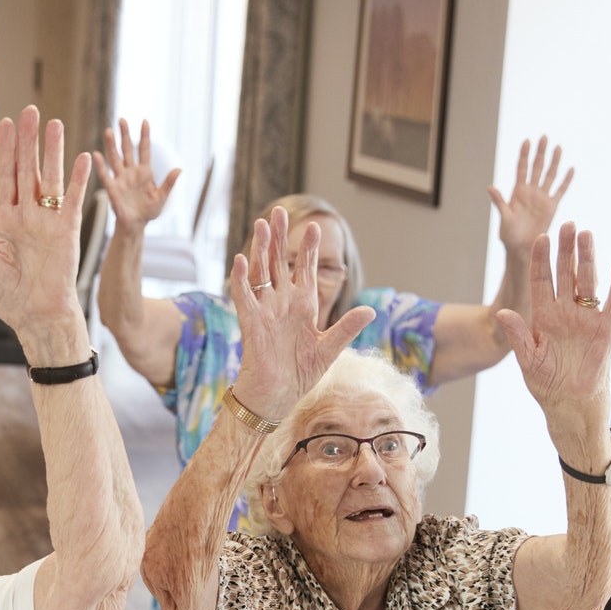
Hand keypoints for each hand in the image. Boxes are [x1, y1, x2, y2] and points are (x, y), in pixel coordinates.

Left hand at [0, 106, 91, 365]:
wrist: (38, 319)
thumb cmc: (11, 298)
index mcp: (5, 222)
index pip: (4, 178)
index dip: (3, 151)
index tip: (3, 124)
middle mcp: (27, 217)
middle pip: (26, 171)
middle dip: (26, 141)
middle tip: (29, 111)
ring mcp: (49, 223)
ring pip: (50, 179)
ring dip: (52, 152)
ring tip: (53, 123)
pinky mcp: (68, 233)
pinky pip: (74, 202)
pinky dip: (78, 181)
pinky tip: (81, 158)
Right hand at [93, 118, 180, 230]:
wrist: (137, 225)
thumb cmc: (150, 211)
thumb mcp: (162, 197)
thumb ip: (169, 183)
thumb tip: (179, 169)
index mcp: (145, 172)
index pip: (144, 150)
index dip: (144, 136)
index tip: (144, 121)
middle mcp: (131, 172)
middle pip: (127, 149)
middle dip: (125, 135)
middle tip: (121, 120)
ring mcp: (121, 179)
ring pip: (115, 158)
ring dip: (111, 145)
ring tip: (108, 131)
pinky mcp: (113, 189)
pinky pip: (106, 176)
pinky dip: (101, 166)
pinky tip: (96, 155)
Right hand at [226, 208, 373, 422]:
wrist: (277, 396)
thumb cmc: (300, 374)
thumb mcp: (329, 349)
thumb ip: (347, 327)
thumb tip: (370, 311)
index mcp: (303, 306)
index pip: (306, 270)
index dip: (309, 249)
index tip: (315, 227)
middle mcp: (283, 303)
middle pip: (280, 262)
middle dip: (280, 238)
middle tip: (279, 213)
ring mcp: (266, 310)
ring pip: (261, 272)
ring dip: (260, 249)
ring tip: (261, 224)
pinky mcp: (251, 323)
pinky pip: (244, 296)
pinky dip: (241, 279)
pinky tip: (240, 259)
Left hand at [490, 136, 573, 260]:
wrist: (521, 248)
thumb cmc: (509, 235)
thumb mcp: (503, 217)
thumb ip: (499, 202)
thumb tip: (490, 187)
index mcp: (518, 192)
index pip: (522, 169)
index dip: (524, 155)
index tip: (527, 141)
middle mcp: (531, 192)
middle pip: (536, 167)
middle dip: (540, 152)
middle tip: (544, 137)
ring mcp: (542, 198)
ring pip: (549, 175)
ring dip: (554, 162)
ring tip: (557, 147)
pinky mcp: (551, 207)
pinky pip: (560, 191)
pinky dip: (566, 181)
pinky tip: (571, 169)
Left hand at [496, 222, 610, 448]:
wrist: (571, 404)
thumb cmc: (546, 384)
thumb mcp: (527, 359)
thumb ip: (517, 335)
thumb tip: (502, 313)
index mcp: (544, 316)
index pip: (542, 280)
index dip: (541, 259)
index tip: (539, 238)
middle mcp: (566, 312)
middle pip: (566, 274)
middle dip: (565, 250)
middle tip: (566, 224)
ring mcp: (587, 318)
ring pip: (587, 281)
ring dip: (587, 258)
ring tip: (585, 234)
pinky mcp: (607, 329)